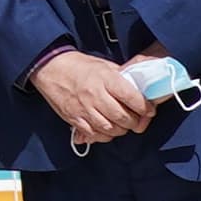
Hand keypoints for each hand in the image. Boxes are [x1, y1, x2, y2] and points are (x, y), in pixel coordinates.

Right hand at [32, 49, 154, 147]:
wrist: (50, 67)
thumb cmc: (79, 65)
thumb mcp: (104, 65)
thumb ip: (121, 78)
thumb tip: (139, 89)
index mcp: (105, 78)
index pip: (132, 97)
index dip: (145, 107)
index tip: (149, 110)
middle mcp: (95, 94)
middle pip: (123, 117)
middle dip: (134, 122)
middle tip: (137, 120)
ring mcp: (83, 108)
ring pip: (110, 129)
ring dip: (120, 130)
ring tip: (122, 125)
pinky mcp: (74, 118)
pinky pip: (94, 134)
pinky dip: (104, 135)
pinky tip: (107, 129)